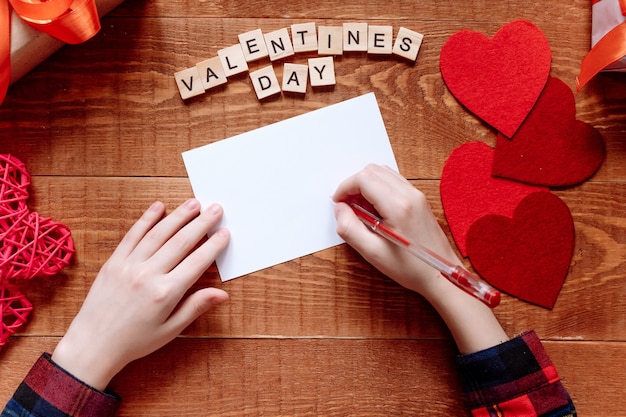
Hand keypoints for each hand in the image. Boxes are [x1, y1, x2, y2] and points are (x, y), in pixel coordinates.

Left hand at [52, 199, 229, 389]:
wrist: (93, 344)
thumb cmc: (134, 341)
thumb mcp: (170, 329)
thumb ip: (195, 307)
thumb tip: (222, 294)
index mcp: (165, 293)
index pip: (197, 262)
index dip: (213, 246)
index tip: (224, 233)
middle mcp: (148, 275)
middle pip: (181, 242)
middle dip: (201, 223)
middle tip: (216, 209)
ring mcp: (129, 266)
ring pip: (159, 233)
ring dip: (179, 216)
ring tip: (194, 203)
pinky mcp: (114, 262)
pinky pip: (133, 235)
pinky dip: (146, 219)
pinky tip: (159, 207)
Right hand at [333, 165, 507, 353]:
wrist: (441, 274)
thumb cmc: (410, 268)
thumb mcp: (372, 253)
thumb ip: (350, 228)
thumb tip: (340, 209)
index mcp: (398, 206)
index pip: (364, 178)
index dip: (345, 188)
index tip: (338, 204)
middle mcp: (409, 194)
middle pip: (373, 170)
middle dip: (354, 184)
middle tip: (347, 207)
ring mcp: (416, 195)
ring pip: (383, 172)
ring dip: (366, 185)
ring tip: (360, 209)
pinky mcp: (419, 199)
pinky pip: (394, 181)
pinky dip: (378, 188)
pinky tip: (375, 210)